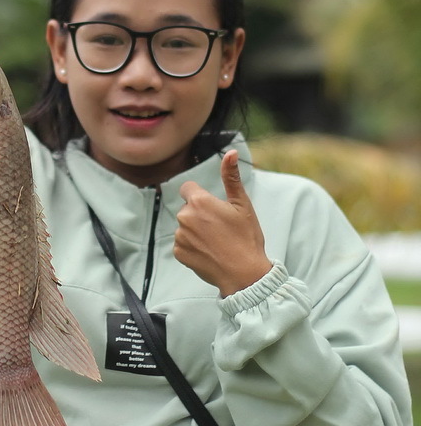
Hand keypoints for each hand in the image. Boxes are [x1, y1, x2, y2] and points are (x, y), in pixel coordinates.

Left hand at [174, 150, 272, 296]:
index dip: (201, 196)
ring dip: (196, 231)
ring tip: (217, 242)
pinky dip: (193, 247)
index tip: (213, 207)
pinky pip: (183, 244)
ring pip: (185, 227)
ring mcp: (180, 236)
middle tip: (221, 228)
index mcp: (199, 202)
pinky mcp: (178, 252)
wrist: (244, 273)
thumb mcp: (242, 205)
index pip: (188, 189)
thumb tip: (229, 152)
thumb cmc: (246, 237)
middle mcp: (184, 217)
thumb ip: (231, 177)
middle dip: (200, 214)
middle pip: (188, 209)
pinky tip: (210, 252)